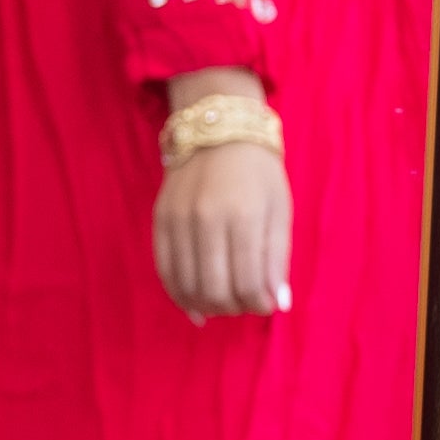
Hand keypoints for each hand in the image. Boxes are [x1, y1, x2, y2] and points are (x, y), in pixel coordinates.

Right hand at [153, 128, 290, 318]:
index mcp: (243, 215)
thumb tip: (276, 303)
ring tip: (225, 302)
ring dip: (208, 305)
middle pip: (215, 289)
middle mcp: (206, 219)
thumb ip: (277, 258)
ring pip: (187, 285)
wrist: (217, 131)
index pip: (247, 281)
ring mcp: (178, 220)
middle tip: (246, 304)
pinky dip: (180, 295)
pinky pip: (164, 270)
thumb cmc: (258, 172)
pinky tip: (196, 306)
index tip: (267, 305)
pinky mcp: (159, 220)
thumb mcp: (280, 210)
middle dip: (234, 307)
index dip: (258, 304)